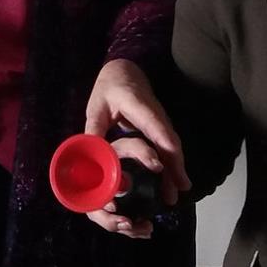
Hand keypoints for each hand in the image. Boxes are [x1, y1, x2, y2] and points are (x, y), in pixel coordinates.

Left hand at [81, 58, 188, 238]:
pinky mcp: (160, 129)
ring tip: (174, 196)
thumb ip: (94, 130)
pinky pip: (169, 148)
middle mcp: (156, 116)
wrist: (125, 71)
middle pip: (169, 142)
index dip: (163, 142)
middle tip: (175, 193)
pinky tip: (171, 183)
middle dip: (174, 167)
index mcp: (139, 106)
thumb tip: (90, 156)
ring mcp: (161, 123)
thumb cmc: (109, 88)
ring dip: (175, 170)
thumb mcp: (96, 106)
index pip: (155, 125)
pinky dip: (172, 165)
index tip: (167, 162)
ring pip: (172, 147)